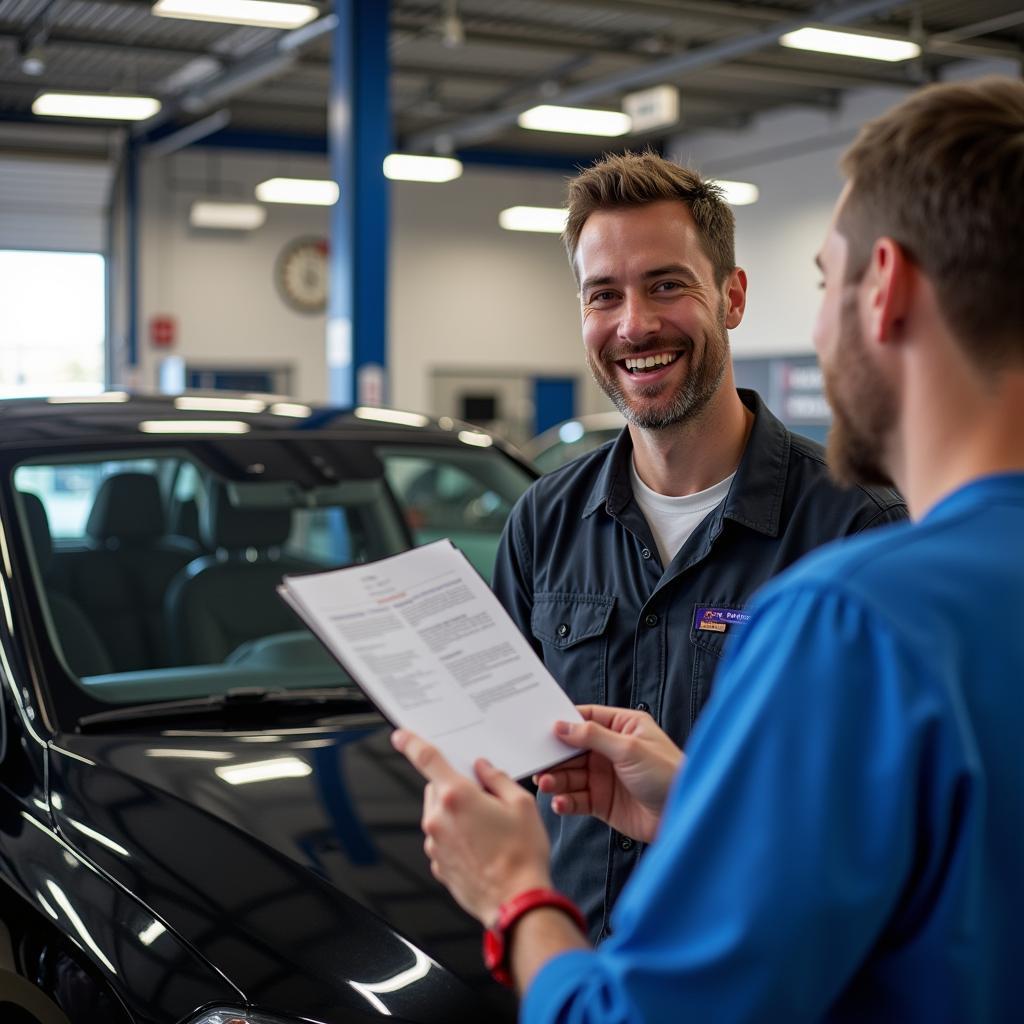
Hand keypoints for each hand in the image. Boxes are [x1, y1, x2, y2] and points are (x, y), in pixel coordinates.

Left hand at [391, 730, 552, 926]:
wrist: (517, 903)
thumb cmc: (522, 855)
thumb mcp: (522, 805)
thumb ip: (498, 779)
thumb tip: (484, 769)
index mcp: (457, 796)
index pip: (426, 759)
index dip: (411, 743)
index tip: (400, 736)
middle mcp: (438, 819)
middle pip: (437, 788)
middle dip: (456, 787)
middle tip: (485, 799)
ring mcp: (434, 845)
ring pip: (439, 815)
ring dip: (456, 814)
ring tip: (488, 831)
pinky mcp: (437, 865)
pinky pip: (442, 840)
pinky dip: (456, 838)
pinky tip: (481, 848)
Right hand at [535, 705, 682, 843]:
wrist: (683, 816)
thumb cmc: (667, 774)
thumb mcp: (629, 749)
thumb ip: (593, 736)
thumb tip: (562, 725)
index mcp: (623, 727)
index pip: (586, 719)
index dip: (564, 723)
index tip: (542, 729)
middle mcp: (612, 750)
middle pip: (573, 749)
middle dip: (555, 756)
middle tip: (538, 763)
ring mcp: (606, 777)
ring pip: (571, 775)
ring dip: (557, 779)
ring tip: (546, 784)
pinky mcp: (603, 802)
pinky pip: (577, 798)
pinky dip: (565, 800)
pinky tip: (560, 802)